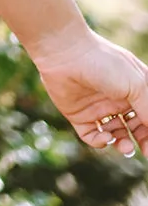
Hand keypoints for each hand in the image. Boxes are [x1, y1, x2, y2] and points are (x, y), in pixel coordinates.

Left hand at [31, 27, 147, 157]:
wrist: (66, 54)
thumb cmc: (105, 63)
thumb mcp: (136, 85)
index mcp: (134, 88)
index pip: (147, 114)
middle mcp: (117, 99)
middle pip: (135, 127)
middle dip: (142, 140)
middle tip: (144, 151)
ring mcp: (98, 107)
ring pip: (116, 134)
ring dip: (123, 143)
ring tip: (125, 147)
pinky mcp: (79, 115)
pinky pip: (92, 135)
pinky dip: (100, 142)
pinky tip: (105, 137)